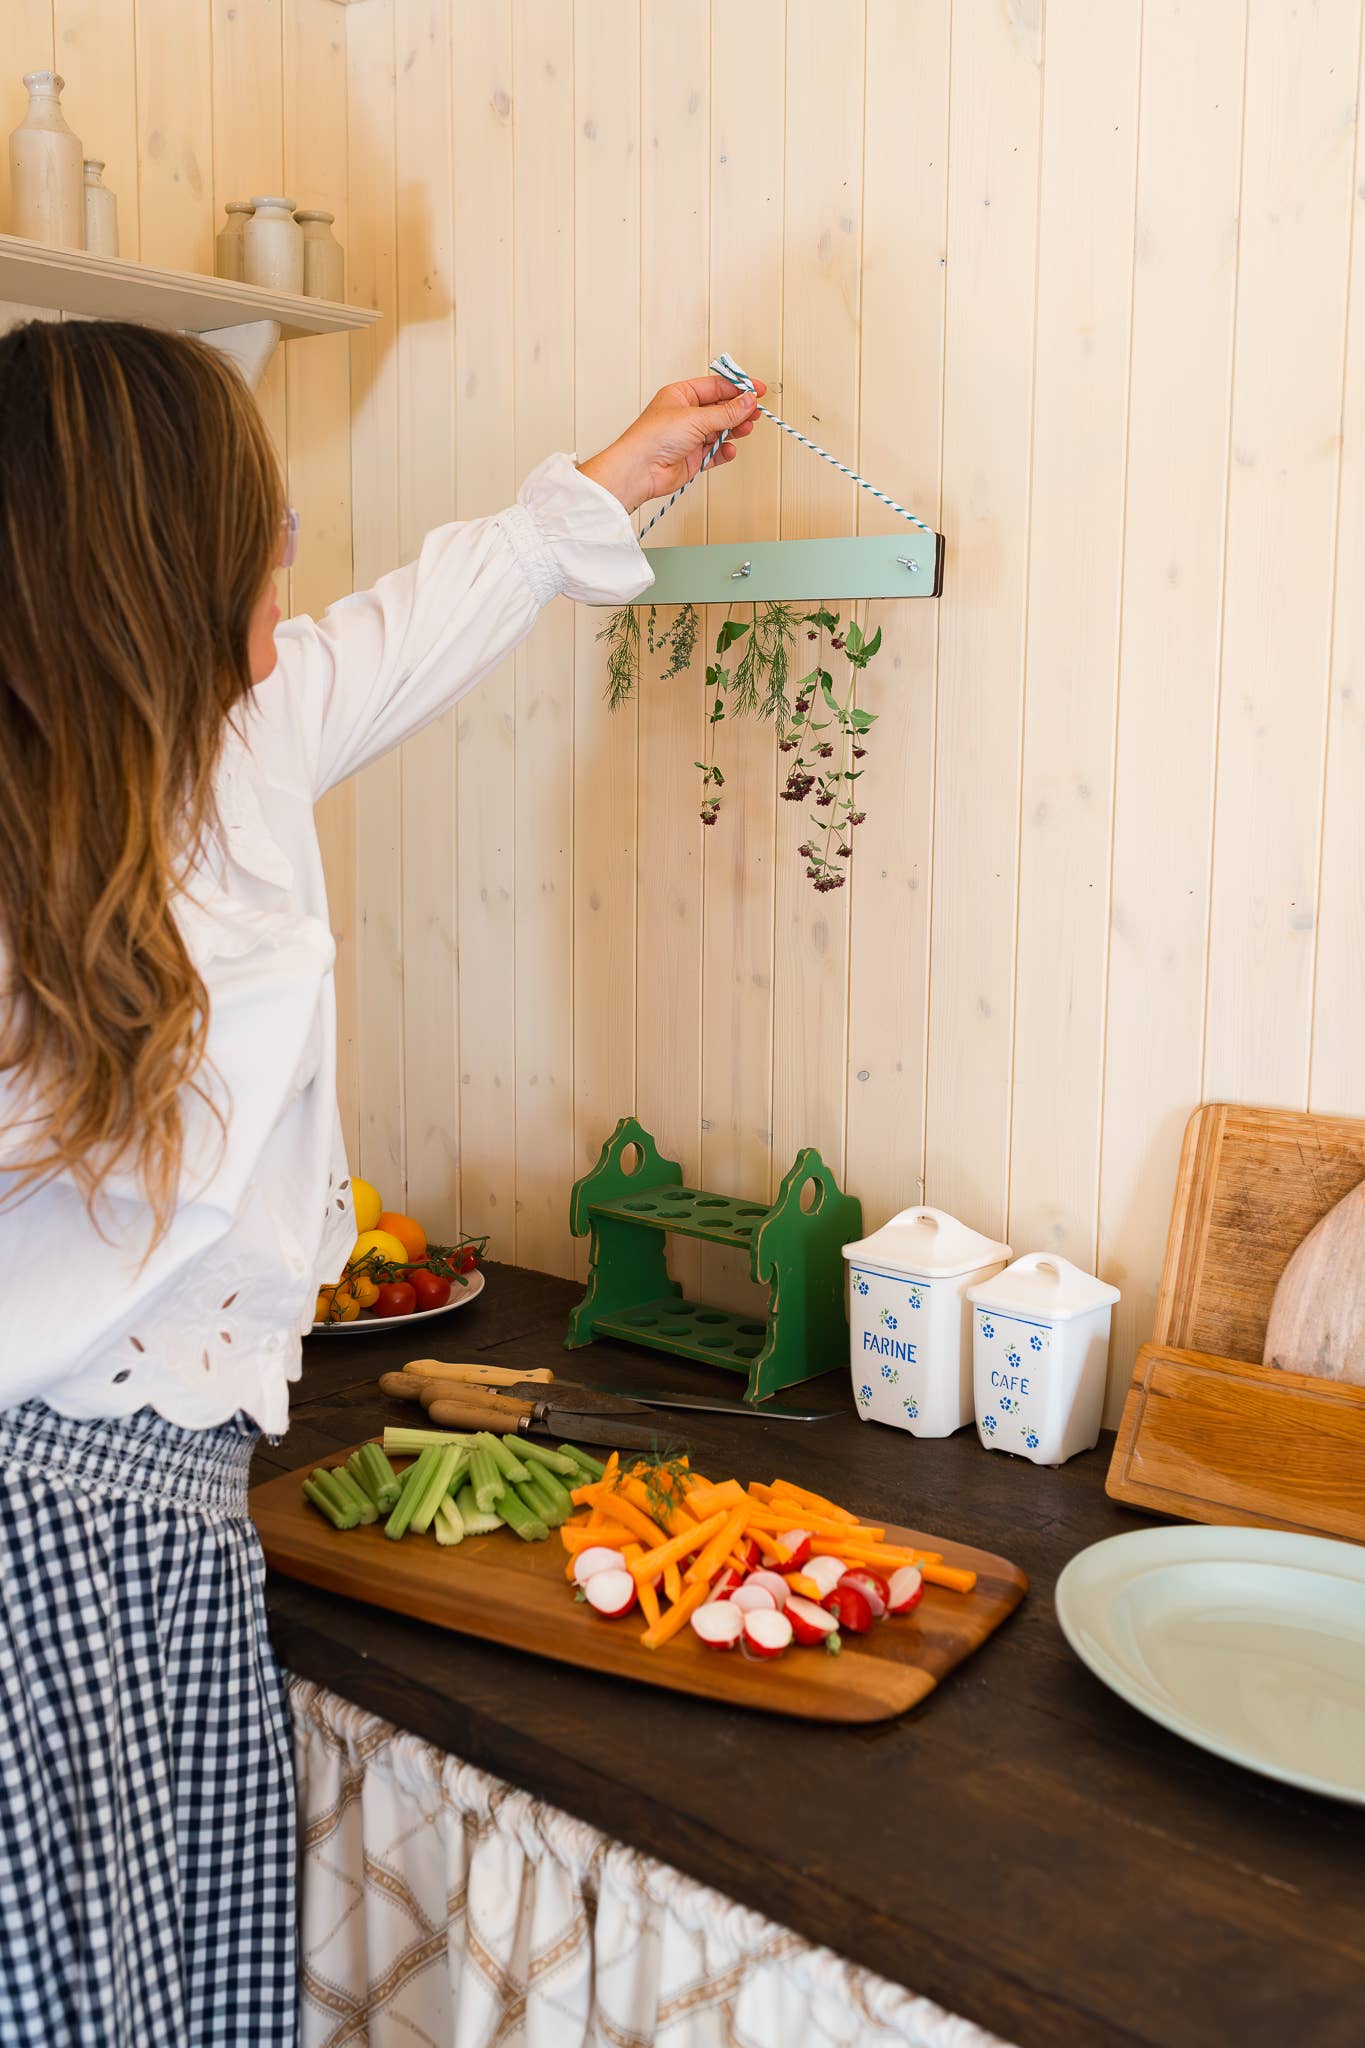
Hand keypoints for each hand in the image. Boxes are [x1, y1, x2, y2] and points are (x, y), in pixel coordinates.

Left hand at [578, 373, 766, 514]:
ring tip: (747, 429)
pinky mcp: (692, 458)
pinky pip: (715, 452)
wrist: (640, 470)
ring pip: (720, 430)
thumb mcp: (696, 417)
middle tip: (755, 411)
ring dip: (734, 429)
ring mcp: (689, 437)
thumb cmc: (654, 437)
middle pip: (720, 408)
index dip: (737, 387)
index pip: (715, 386)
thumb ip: (726, 412)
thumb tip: (747, 401)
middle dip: (738, 410)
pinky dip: (724, 451)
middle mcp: (685, 415)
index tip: (756, 390)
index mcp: (681, 395)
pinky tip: (729, 449)